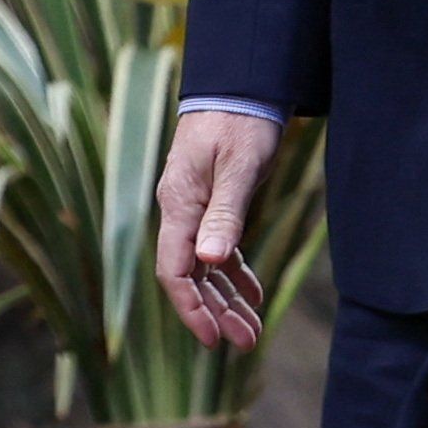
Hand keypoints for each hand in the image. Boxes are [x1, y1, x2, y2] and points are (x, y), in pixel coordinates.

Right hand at [157, 107, 283, 349]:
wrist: (242, 85)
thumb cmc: (241, 121)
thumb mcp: (239, 167)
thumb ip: (224, 213)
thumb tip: (208, 259)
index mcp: (179, 204)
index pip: (174, 270)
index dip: (191, 308)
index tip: (213, 339)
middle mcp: (180, 211)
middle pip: (191, 276)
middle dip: (216, 313)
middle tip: (247, 341)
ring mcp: (194, 208)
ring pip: (205, 267)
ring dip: (226, 300)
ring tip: (252, 329)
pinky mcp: (211, 203)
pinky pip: (217, 249)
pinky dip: (234, 274)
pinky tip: (252, 294)